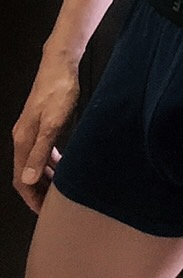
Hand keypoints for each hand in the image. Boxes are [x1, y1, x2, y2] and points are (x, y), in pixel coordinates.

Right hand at [12, 58, 78, 212]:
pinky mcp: (41, 123)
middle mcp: (23, 138)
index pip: (22, 179)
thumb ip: (41, 151)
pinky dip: (52, 161)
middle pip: (28, 172)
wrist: (60, 65)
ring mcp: (31, 130)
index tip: (44, 212)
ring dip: (47, 176)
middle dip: (40, 190)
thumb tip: (28, 179)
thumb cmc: (59, 92)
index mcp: (23, 141)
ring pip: (36, 162)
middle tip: (56, 204)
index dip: (32, 197)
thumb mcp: (53, 124)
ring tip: (62, 188)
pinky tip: (64, 163)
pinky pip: (43, 150)